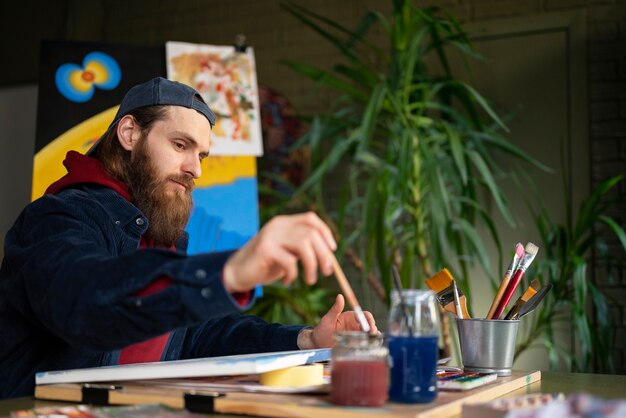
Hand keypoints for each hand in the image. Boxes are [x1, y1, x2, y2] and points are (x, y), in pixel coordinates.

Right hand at [222, 212, 336, 292]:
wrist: (236, 273)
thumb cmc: (266, 265)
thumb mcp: (287, 253)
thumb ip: (303, 249)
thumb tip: (330, 257)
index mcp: (284, 223)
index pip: (310, 219)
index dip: (325, 232)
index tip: (332, 249)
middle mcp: (277, 225)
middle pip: (310, 233)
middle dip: (323, 254)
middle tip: (327, 272)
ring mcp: (271, 235)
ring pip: (303, 244)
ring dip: (312, 265)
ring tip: (310, 280)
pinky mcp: (265, 249)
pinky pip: (289, 261)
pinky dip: (293, 275)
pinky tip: (288, 282)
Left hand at [297, 294, 378, 348]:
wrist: (317, 344)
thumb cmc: (322, 330)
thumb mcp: (328, 319)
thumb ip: (335, 309)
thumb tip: (340, 296)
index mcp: (351, 317)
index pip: (364, 316)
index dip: (369, 320)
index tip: (370, 326)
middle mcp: (355, 326)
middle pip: (369, 326)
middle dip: (373, 330)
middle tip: (372, 335)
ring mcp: (356, 336)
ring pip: (369, 336)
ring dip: (373, 338)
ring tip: (372, 342)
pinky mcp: (355, 345)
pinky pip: (365, 344)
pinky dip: (369, 345)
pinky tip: (369, 348)